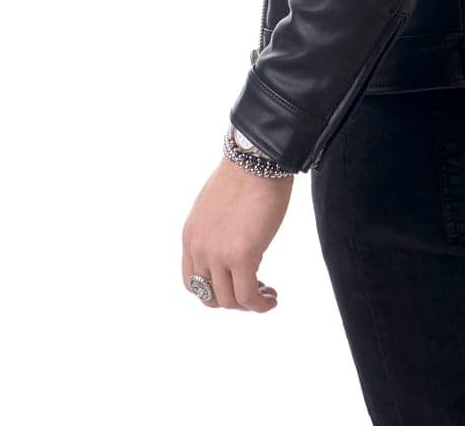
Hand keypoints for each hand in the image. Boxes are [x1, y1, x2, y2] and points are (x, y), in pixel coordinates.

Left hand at [181, 155, 294, 310]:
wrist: (258, 159)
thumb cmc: (246, 174)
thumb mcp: (217, 206)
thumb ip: (217, 231)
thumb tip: (232, 247)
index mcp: (191, 236)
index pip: (192, 281)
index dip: (214, 290)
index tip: (234, 284)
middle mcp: (199, 248)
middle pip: (209, 296)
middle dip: (232, 300)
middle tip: (254, 290)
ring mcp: (218, 254)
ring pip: (229, 301)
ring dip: (249, 304)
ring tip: (268, 293)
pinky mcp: (242, 256)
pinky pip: (248, 296)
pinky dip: (261, 304)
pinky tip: (272, 299)